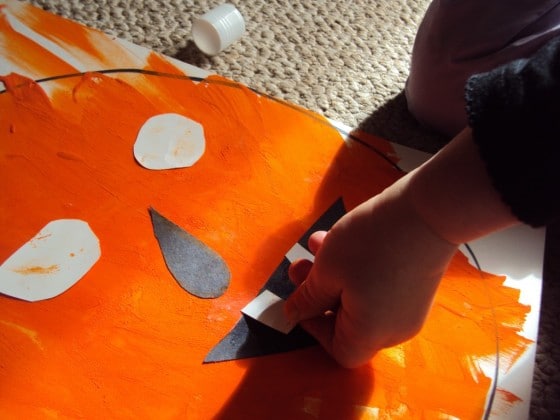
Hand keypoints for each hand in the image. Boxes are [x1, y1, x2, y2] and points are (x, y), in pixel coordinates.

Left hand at [285, 177, 458, 367]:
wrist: (428, 210)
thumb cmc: (370, 245)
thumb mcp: (328, 270)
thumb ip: (307, 298)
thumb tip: (294, 314)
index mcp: (371, 333)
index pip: (340, 351)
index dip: (315, 329)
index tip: (301, 300)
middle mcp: (394, 328)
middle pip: (348, 323)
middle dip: (318, 292)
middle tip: (299, 265)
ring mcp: (409, 307)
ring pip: (360, 299)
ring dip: (333, 274)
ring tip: (314, 244)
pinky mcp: (416, 284)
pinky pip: (378, 286)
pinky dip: (356, 268)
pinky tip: (339, 236)